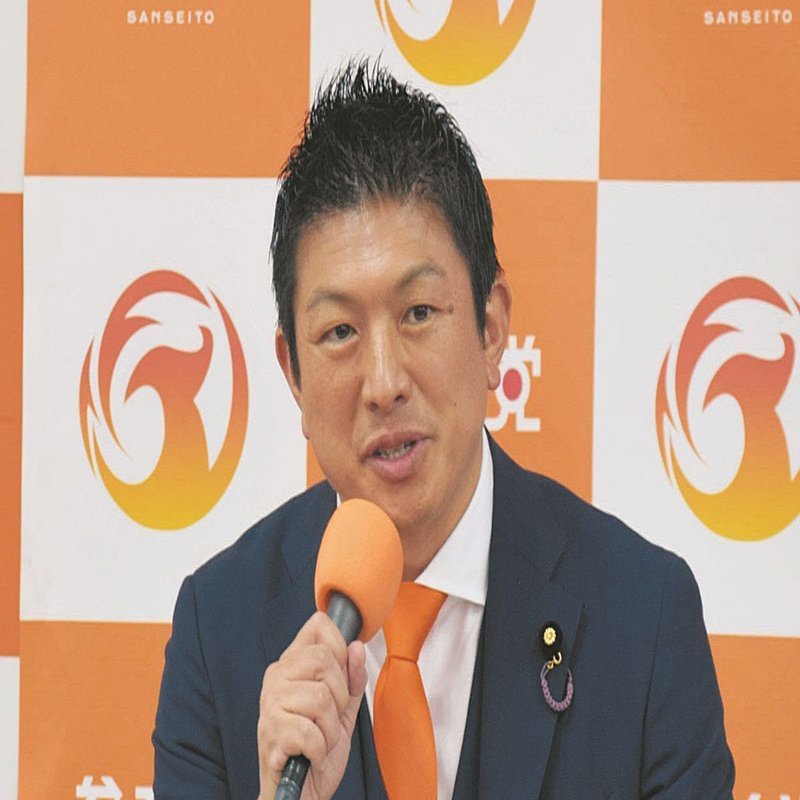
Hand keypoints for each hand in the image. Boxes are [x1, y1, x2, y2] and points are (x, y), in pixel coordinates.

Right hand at [257, 612, 366, 799]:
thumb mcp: (343, 708)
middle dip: (340, 695)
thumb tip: (356, 645)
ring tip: (320, 738)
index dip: (340, 646)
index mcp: (293, 663)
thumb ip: (351, 677)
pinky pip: (311, 731)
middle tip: (330, 718)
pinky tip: (311, 752)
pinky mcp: (270, 732)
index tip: (341, 675)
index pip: (319, 626)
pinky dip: (320, 748)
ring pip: (320, 697)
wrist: (301, 793)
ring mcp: (270, 703)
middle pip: (324, 660)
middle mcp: (277, 676)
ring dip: (331, 728)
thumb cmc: (317, 748)